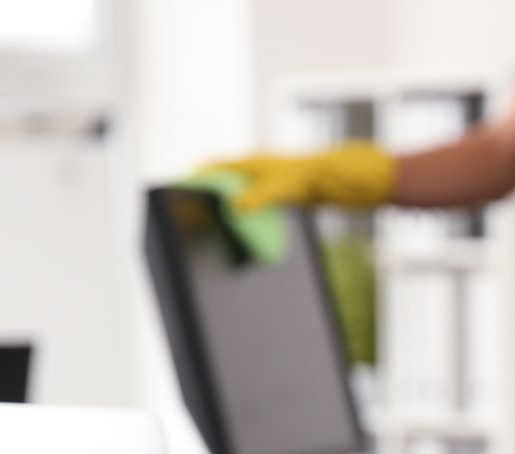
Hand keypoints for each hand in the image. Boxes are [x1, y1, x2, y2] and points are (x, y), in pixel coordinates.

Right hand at [200, 142, 396, 210]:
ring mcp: (264, 182)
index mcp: (250, 163)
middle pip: (223, 181)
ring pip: (237, 195)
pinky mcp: (274, 194)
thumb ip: (255, 199)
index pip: (215, 166)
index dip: (197, 174)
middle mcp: (254, 170)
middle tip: (193, 208)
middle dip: (208, 193)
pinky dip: (245, 214)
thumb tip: (233, 208)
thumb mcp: (279, 189)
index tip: (181, 183)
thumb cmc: (306, 178)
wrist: (333, 181)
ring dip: (227, 206)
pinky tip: (243, 229)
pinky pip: (252, 205)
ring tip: (214, 222)